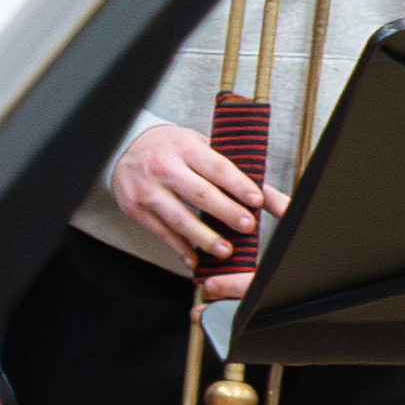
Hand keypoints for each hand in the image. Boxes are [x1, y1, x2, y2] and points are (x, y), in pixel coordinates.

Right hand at [114, 116, 260, 272]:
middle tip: (247, 226)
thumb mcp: (203, 147)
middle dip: (226, 212)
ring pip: (179, 218)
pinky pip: (162, 232)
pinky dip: (180, 248)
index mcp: (185, 147)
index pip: (216, 167)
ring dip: (204, 237)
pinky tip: (196, 258)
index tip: (257, 200)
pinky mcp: (136, 209)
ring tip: (225, 250)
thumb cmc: (173, 149)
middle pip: (199, 193)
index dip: (237, 185)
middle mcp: (164, 166)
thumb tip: (276, 200)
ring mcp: (148, 190)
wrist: (128, 147)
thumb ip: (239, 172)